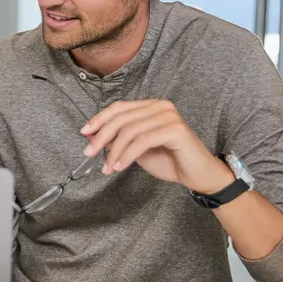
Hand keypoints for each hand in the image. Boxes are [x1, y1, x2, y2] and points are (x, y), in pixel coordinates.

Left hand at [80, 100, 234, 193]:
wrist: (198, 175)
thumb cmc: (169, 160)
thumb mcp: (136, 149)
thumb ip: (118, 139)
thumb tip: (92, 136)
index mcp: (150, 106)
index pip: (119, 108)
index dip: (99, 119)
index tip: (84, 133)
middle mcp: (160, 106)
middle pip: (121, 118)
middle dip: (101, 136)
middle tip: (89, 153)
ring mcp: (169, 116)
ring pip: (130, 130)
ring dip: (114, 151)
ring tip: (107, 167)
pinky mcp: (175, 129)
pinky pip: (142, 141)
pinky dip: (127, 154)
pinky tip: (120, 166)